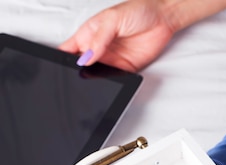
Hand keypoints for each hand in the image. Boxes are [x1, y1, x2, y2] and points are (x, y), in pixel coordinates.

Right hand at [59, 0, 225, 71]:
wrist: (163, 19)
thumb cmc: (137, 11)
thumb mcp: (112, 19)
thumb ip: (99, 39)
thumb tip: (85, 57)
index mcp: (89, 34)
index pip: (69, 49)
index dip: (60, 58)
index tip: (53, 66)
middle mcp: (98, 49)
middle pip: (80, 66)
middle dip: (75, 72)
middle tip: (73, 77)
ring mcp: (110, 61)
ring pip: (95, 75)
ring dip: (92, 80)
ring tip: (89, 81)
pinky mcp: (124, 70)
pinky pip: (113, 80)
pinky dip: (110, 84)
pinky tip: (107, 82)